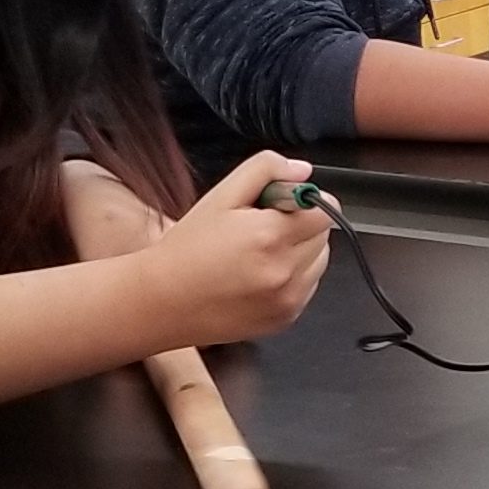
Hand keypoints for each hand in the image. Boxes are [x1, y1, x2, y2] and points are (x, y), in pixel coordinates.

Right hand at [138, 151, 332, 344]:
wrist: (164, 301)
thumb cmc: (187, 249)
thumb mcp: (221, 195)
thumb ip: (265, 170)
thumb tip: (302, 170)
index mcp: (270, 236)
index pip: (325, 210)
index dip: (307, 200)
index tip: (284, 202)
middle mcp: (285, 271)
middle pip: (324, 235)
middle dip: (301, 225)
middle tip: (262, 227)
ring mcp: (288, 300)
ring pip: (319, 262)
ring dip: (301, 252)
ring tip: (260, 253)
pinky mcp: (286, 319)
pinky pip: (308, 288)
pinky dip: (294, 277)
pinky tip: (259, 275)